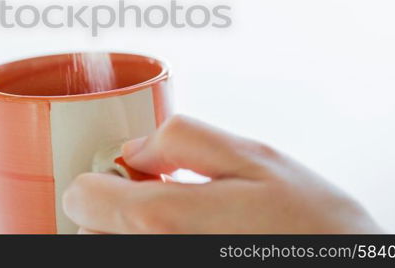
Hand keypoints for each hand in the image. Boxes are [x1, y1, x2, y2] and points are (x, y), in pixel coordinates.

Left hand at [63, 115, 381, 232]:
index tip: (130, 177)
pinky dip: (148, 248)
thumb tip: (135, 148)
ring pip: (108, 253)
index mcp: (162, 219)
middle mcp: (150, 259)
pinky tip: (189, 242)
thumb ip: (185, 139)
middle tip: (165, 201)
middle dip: (116, 210)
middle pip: (89, 231)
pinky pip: (134, 266)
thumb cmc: (313, 227)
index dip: (101, 179)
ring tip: (182, 228)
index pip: (81, 198)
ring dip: (129, 235)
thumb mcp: (256, 158)